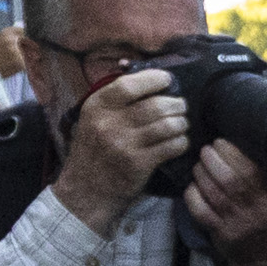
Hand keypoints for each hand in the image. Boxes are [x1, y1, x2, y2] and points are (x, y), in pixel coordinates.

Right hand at [56, 70, 192, 230]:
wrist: (85, 191)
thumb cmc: (93, 151)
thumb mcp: (93, 119)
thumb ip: (114, 98)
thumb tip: (145, 74)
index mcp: (96, 107)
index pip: (129, 84)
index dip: (153, 79)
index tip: (166, 80)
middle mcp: (108, 123)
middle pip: (155, 105)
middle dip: (176, 104)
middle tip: (181, 106)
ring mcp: (124, 145)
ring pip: (167, 125)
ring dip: (181, 123)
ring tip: (181, 124)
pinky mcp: (138, 164)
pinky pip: (171, 146)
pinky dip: (181, 142)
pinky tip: (179, 142)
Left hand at [183, 136, 266, 265]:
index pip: (252, 169)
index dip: (231, 152)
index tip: (221, 142)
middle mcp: (259, 209)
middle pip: (231, 180)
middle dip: (213, 160)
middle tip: (205, 150)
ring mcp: (239, 223)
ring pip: (214, 193)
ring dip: (201, 174)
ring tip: (198, 165)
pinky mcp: (222, 234)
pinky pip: (202, 212)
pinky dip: (193, 196)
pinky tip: (192, 186)